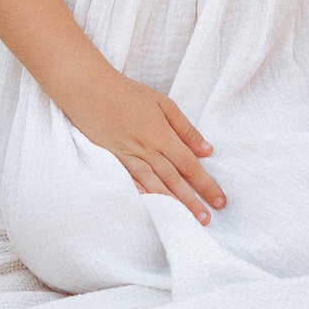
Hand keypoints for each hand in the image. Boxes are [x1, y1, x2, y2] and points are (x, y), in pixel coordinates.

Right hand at [61, 72, 225, 223]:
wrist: (89, 89)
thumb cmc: (128, 93)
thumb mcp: (163, 103)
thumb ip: (185, 128)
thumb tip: (206, 150)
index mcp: (162, 134)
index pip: (189, 164)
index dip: (205, 183)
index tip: (220, 200)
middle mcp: (146, 149)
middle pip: (174, 179)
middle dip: (191, 201)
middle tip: (206, 220)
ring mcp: (128, 156)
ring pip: (153, 184)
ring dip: (171, 203)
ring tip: (185, 220)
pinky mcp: (112, 160)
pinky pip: (130, 182)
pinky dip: (142, 195)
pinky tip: (152, 209)